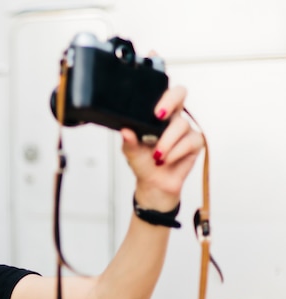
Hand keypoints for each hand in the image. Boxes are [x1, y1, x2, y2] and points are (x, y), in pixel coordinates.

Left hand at [121, 85, 203, 210]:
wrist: (154, 183)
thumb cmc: (143, 162)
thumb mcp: (131, 152)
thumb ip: (128, 141)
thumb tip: (125, 131)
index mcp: (157, 114)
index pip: (164, 93)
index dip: (164, 95)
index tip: (155, 111)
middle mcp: (172, 117)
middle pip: (180, 93)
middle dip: (170, 102)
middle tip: (159, 117)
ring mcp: (185, 129)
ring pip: (180, 125)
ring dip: (166, 142)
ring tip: (156, 156)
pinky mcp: (195, 142)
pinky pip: (189, 142)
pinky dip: (175, 152)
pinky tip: (166, 160)